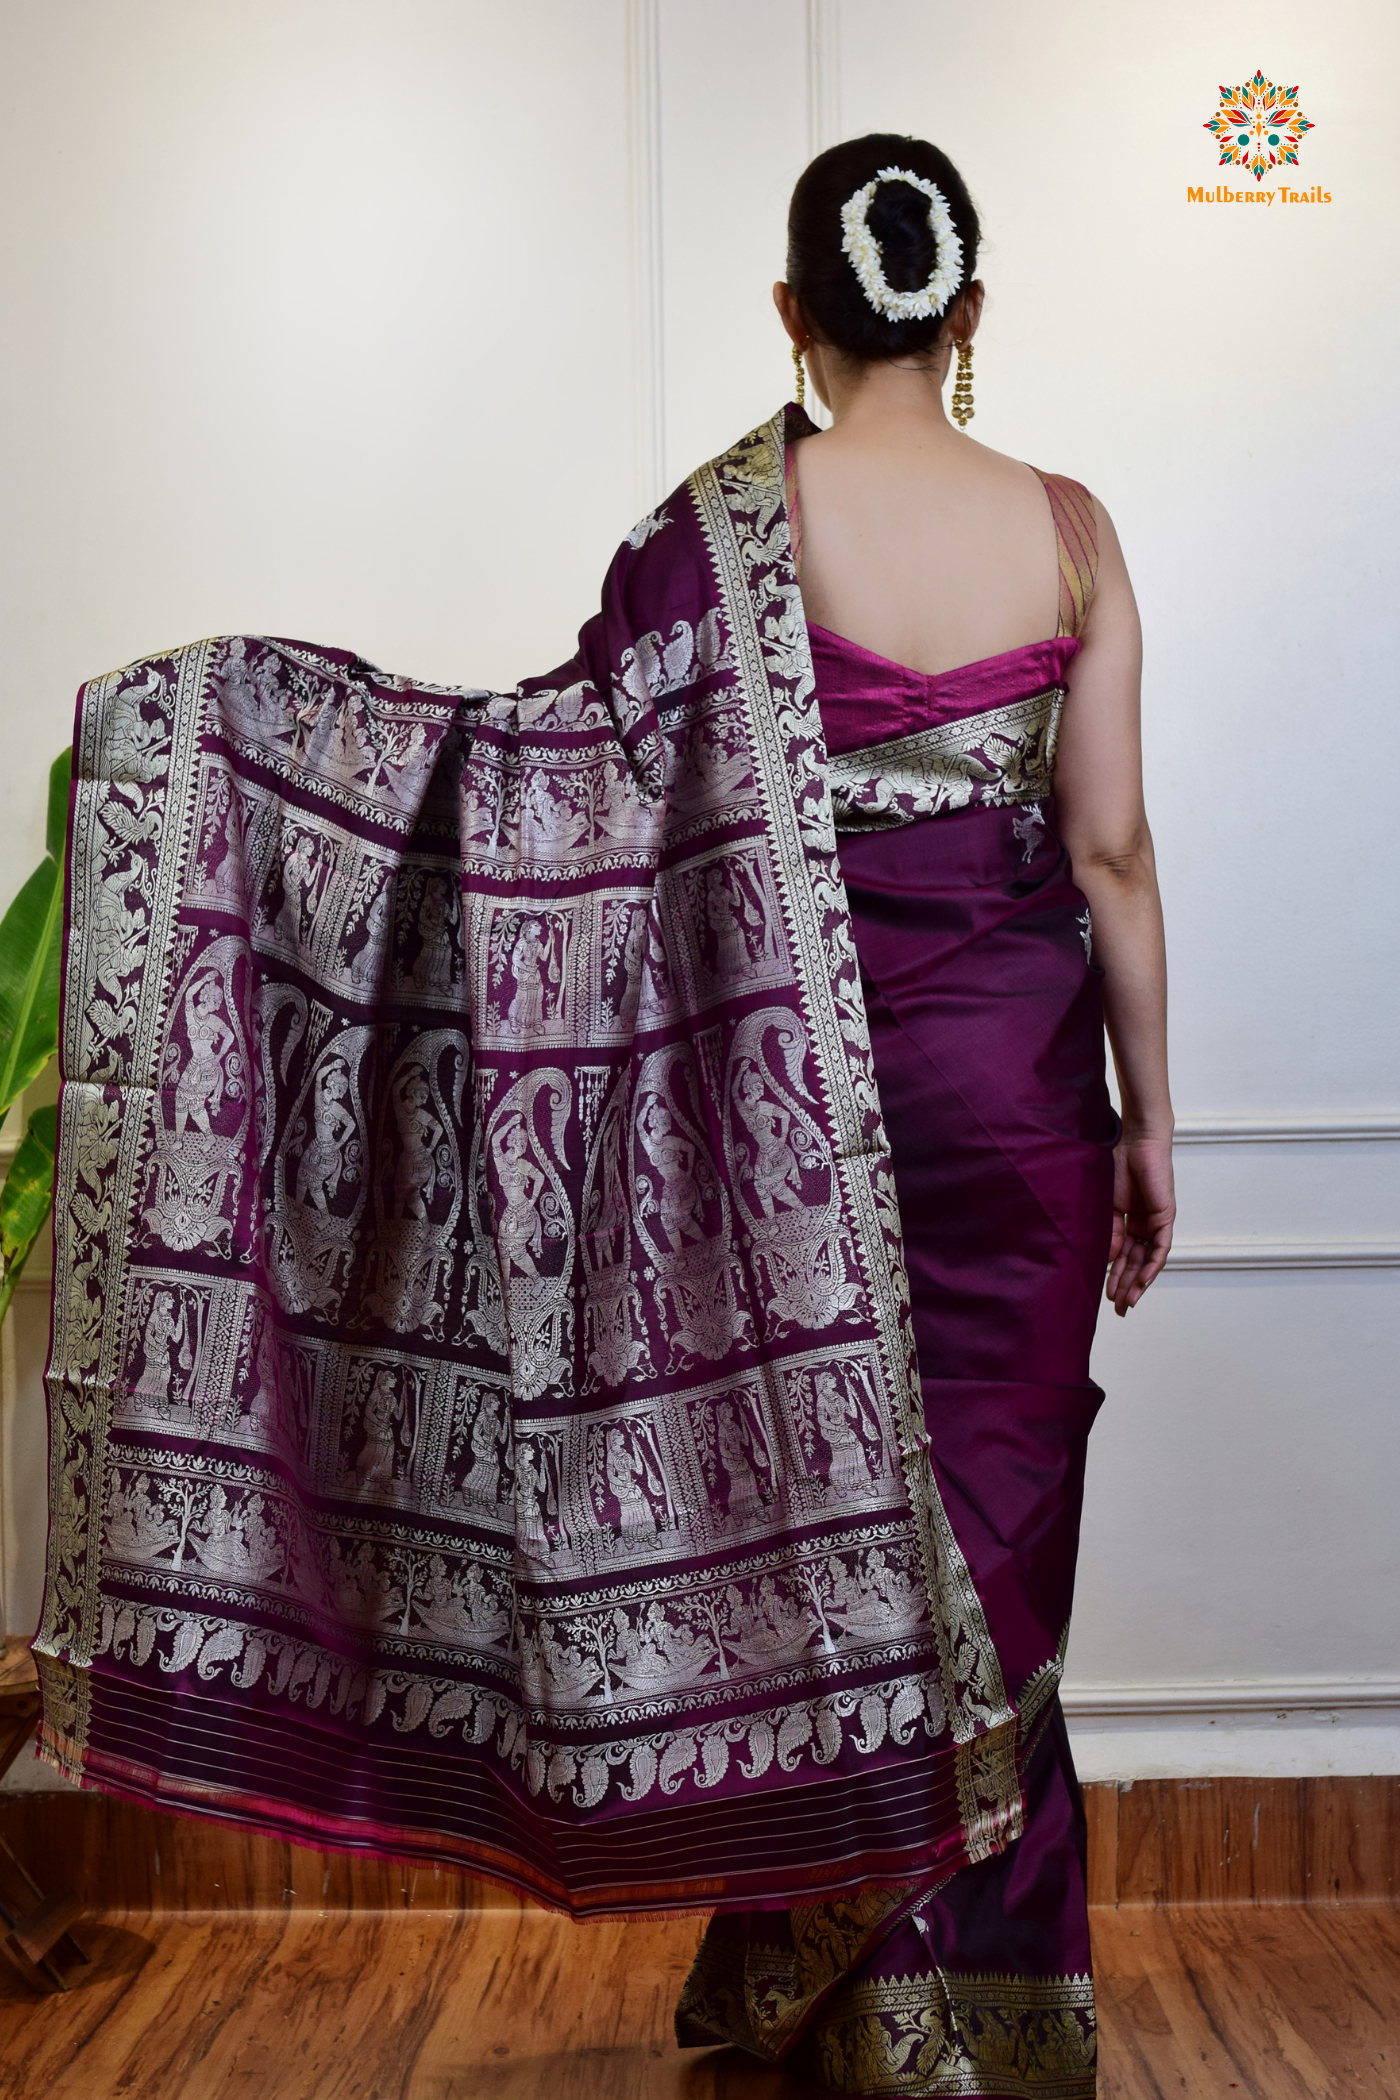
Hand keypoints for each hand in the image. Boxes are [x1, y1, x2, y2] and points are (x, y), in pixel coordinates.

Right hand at [1106, 1133, 1174, 1316]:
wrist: (1134, 1140)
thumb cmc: (1116, 1164)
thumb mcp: (1107, 1205)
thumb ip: (1109, 1232)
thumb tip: (1109, 1260)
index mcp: (1127, 1222)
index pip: (1122, 1256)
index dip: (1114, 1276)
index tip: (1105, 1296)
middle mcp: (1143, 1225)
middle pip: (1135, 1262)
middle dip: (1126, 1286)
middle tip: (1119, 1310)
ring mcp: (1155, 1222)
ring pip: (1148, 1260)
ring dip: (1138, 1282)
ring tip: (1128, 1302)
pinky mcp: (1165, 1216)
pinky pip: (1161, 1247)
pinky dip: (1153, 1264)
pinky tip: (1143, 1281)